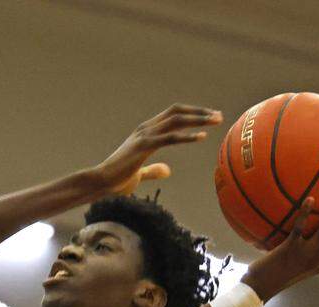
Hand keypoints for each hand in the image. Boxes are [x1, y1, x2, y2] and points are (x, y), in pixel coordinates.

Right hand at [94, 104, 222, 194]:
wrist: (100, 183)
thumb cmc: (116, 181)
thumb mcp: (139, 174)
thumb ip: (153, 170)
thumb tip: (168, 170)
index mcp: (145, 132)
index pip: (172, 115)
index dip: (192, 114)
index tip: (209, 118)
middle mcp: (145, 128)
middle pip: (177, 112)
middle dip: (200, 112)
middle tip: (218, 116)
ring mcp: (144, 136)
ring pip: (176, 120)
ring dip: (198, 119)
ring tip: (216, 121)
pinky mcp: (143, 146)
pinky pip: (170, 138)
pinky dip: (187, 136)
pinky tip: (201, 137)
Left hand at [244, 193, 318, 298]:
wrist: (259, 289)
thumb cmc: (273, 275)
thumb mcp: (295, 265)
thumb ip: (305, 251)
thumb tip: (307, 232)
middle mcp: (317, 259)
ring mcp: (304, 255)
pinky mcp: (289, 250)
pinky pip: (299, 229)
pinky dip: (305, 214)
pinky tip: (310, 199)